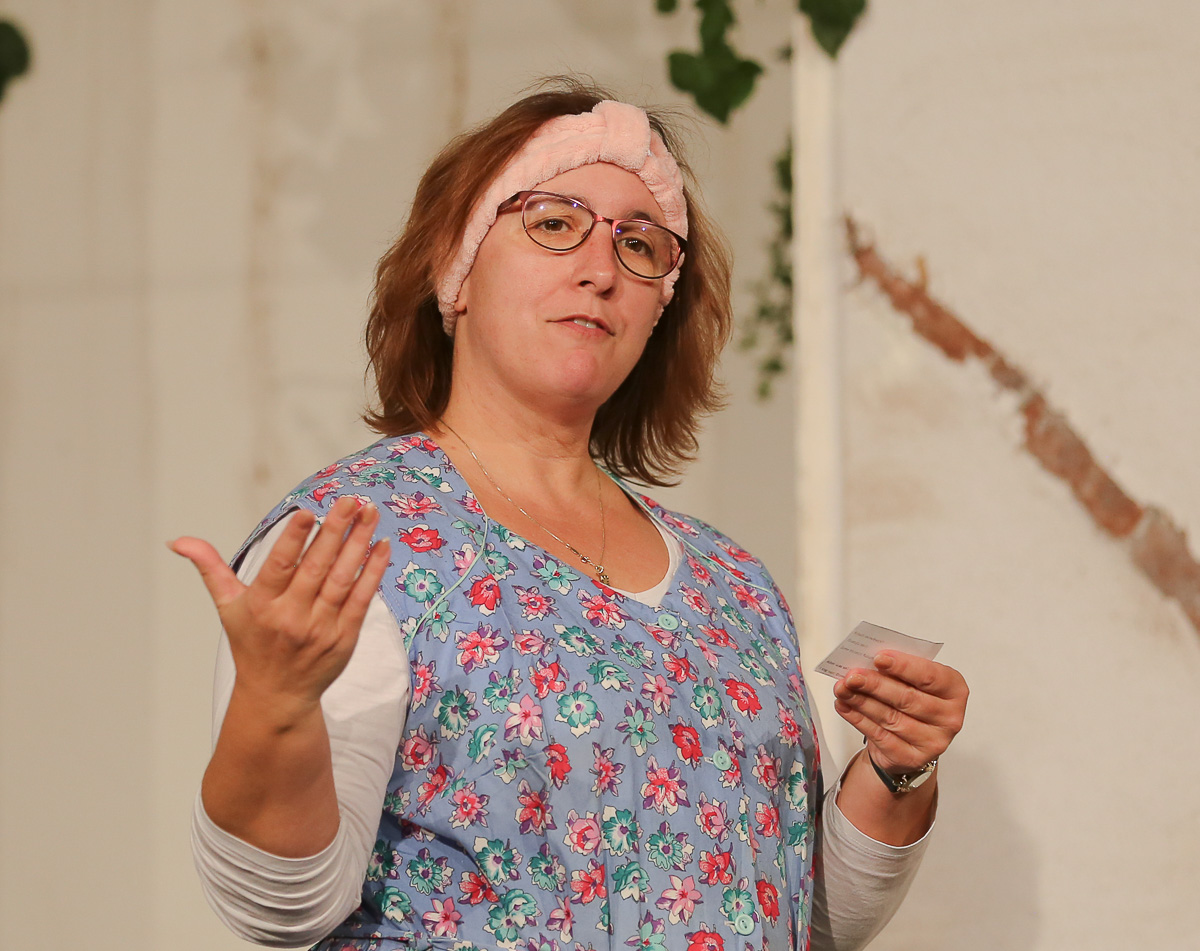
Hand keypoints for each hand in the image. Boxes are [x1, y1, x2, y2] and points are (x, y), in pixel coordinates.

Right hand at [170, 497, 390, 716]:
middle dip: (335, 531)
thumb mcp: (227, 607)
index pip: (279, 568)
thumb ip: (210, 568)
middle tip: (351, 500)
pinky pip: (362, 599)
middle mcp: (292, 617)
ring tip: (370, 512)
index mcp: (261, 606)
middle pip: (316, 568)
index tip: (307, 513)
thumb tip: (177, 541)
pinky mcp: (345, 637)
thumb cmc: (252, 644)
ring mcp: (321, 628)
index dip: (293, 540)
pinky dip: (373, 572)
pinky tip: (382, 545)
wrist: (278, 696)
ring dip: (359, 543)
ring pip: (343, 579)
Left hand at [833, 651, 967, 774]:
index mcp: (954, 690)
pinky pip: (880, 736)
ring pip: (891, 718)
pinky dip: (858, 719)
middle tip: (852, 675)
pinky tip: (844, 706)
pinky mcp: (912, 758)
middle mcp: (949, 717)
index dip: (904, 666)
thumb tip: (867, 662)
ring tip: (842, 688)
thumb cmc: (912, 700)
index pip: (930, 676)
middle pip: (907, 698)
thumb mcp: (912, 680)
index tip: (879, 658)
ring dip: (861, 701)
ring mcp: (933, 742)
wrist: (909, 739)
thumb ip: (897, 671)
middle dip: (875, 685)